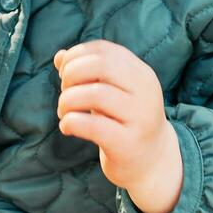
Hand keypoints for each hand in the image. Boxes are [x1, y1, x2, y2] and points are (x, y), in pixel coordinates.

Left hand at [54, 40, 182, 212]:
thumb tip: (60, 57)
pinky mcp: (128, 143)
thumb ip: (89, 72)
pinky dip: (71, 122)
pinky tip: (67, 127)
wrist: (152, 162)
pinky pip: (93, 126)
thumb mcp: (112, 92)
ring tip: (64, 112)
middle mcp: (145, 91)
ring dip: (68, 100)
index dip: (76, 56)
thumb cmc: (124, 122)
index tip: (65, 73)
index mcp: (141, 73)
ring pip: (95, 94)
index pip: (104, 50)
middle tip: (65, 92)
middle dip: (72, 74)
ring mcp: (139, 117)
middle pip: (100, 65)